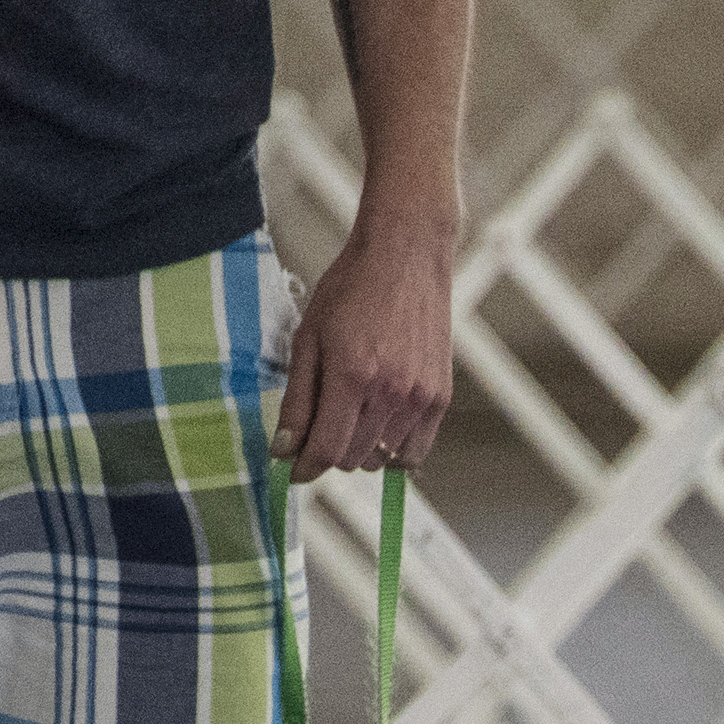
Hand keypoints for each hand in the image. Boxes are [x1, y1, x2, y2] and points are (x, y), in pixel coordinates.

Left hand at [270, 219, 452, 483]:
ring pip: (379, 459)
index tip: (293, 470)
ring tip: (355, 413)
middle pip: (350, 460)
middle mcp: (389, 392)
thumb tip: (283, 452)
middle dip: (329, 451)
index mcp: (352, 375)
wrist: (406, 254)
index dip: (303, 468)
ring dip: (360, 449)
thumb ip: (297, 400)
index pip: (325, 450)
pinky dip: (392, 451)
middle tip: (324, 423)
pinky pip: (413, 453)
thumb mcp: (309, 338)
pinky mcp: (439, 397)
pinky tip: (381, 427)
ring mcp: (419, 397)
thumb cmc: (351, 289)